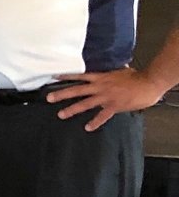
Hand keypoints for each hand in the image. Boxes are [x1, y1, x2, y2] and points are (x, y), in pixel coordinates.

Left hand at [47, 67, 165, 131]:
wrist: (148, 83)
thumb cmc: (136, 77)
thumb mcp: (120, 71)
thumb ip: (112, 73)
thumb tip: (114, 68)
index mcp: (100, 78)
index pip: (79, 76)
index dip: (66, 76)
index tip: (53, 77)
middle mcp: (100, 87)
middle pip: (77, 90)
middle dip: (62, 94)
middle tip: (49, 98)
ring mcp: (106, 97)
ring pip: (85, 104)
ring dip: (72, 109)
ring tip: (61, 114)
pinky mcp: (114, 106)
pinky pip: (102, 116)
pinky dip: (95, 122)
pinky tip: (88, 127)